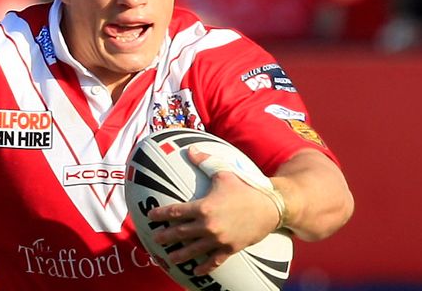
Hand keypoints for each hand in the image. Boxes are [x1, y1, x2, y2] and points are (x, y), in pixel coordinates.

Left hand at [146, 146, 278, 275]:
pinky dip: (204, 267)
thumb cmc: (246, 188)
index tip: (150, 216)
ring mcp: (218, 240)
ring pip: (193, 250)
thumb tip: (190, 150)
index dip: (160, 214)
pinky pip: (214, 261)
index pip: (175, 212)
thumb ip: (205, 162)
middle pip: (180, 233)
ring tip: (170, 258)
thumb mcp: (224, 173)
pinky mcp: (230, 249)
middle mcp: (208, 226)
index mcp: (203, 207)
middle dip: (165, 237)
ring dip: (180, 255)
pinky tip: (196, 271)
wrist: (271, 207)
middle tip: (154, 239)